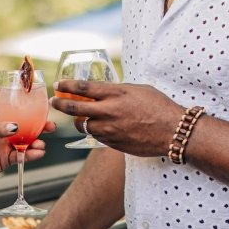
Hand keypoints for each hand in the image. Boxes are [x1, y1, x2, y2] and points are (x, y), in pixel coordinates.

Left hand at [0, 112, 56, 187]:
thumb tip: (15, 127)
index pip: (16, 112)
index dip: (30, 112)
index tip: (42, 112)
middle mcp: (3, 132)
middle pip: (26, 128)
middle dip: (39, 128)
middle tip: (50, 128)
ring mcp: (6, 146)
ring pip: (26, 143)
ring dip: (36, 143)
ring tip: (40, 146)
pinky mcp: (7, 160)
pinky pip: (22, 156)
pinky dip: (30, 155)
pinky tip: (36, 154)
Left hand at [50, 80, 183, 157]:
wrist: (173, 131)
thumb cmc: (159, 106)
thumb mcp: (138, 90)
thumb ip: (118, 91)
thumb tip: (104, 91)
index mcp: (115, 93)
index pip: (83, 87)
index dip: (67, 85)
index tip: (59, 84)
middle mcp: (109, 111)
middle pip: (75, 108)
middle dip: (61, 104)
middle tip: (54, 102)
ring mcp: (110, 129)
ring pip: (83, 126)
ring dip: (78, 121)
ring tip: (78, 118)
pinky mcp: (113, 143)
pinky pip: (96, 137)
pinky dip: (94, 131)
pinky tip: (99, 128)